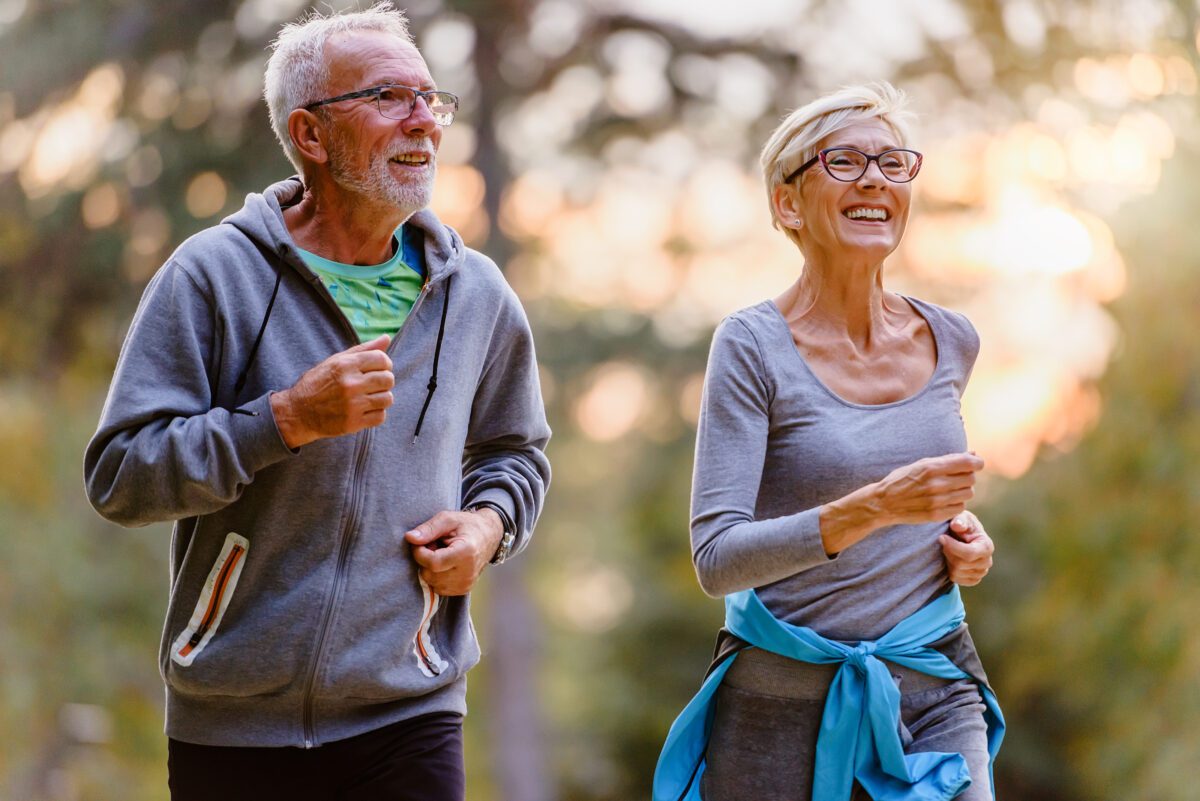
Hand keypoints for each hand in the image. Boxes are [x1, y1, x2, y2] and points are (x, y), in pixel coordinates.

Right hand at [270, 334, 393, 447]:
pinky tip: (365, 410)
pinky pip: (381, 416)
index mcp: (345, 365)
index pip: (382, 359)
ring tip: (369, 397)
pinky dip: (376, 413)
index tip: (379, 369)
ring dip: (382, 398)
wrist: (299, 412)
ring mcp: (352, 405)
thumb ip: (362, 349)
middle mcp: (350, 384)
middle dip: (385, 381)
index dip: (385, 364)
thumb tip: (386, 337)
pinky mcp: (353, 423)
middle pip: (388, 379)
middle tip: (374, 385)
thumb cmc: (318, 383)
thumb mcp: (336, 361)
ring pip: (387, 398)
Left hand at [404, 509, 503, 595]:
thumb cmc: (467, 525)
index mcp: (466, 552)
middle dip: (425, 560)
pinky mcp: (463, 590)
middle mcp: (468, 572)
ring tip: (440, 553)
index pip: (433, 563)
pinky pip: (438, 587)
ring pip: (432, 583)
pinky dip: (436, 576)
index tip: (420, 542)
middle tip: (433, 545)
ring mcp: (466, 584)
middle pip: (430, 574)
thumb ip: (429, 528)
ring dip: (430, 569)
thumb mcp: (448, 519)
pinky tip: (445, 564)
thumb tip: (410, 538)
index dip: (420, 553)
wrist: (489, 536)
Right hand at [873, 452, 983, 526]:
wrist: (884, 502)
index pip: (968, 463)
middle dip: (967, 476)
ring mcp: (937, 501)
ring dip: (962, 490)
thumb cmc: (902, 479)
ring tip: (950, 489)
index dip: (977, 463)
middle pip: (970, 478)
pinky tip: (945, 500)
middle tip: (957, 477)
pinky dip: (956, 503)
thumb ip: (947, 460)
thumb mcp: (921, 464)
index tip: (976, 464)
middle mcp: (936, 484)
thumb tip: (973, 454)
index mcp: (931, 468)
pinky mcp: (936, 515)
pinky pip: (960, 507)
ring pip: (968, 493)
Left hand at [939, 510, 994, 586]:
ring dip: (948, 560)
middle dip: (948, 552)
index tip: (941, 537)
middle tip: (944, 542)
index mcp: (986, 546)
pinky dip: (950, 570)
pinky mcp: (973, 579)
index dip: (952, 547)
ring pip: (956, 573)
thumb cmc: (962, 524)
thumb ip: (959, 520)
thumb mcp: (961, 517)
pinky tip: (951, 559)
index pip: (969, 554)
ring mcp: (981, 572)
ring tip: (950, 550)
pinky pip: (956, 579)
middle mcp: (987, 561)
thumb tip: (957, 525)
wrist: (963, 535)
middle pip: (960, 564)